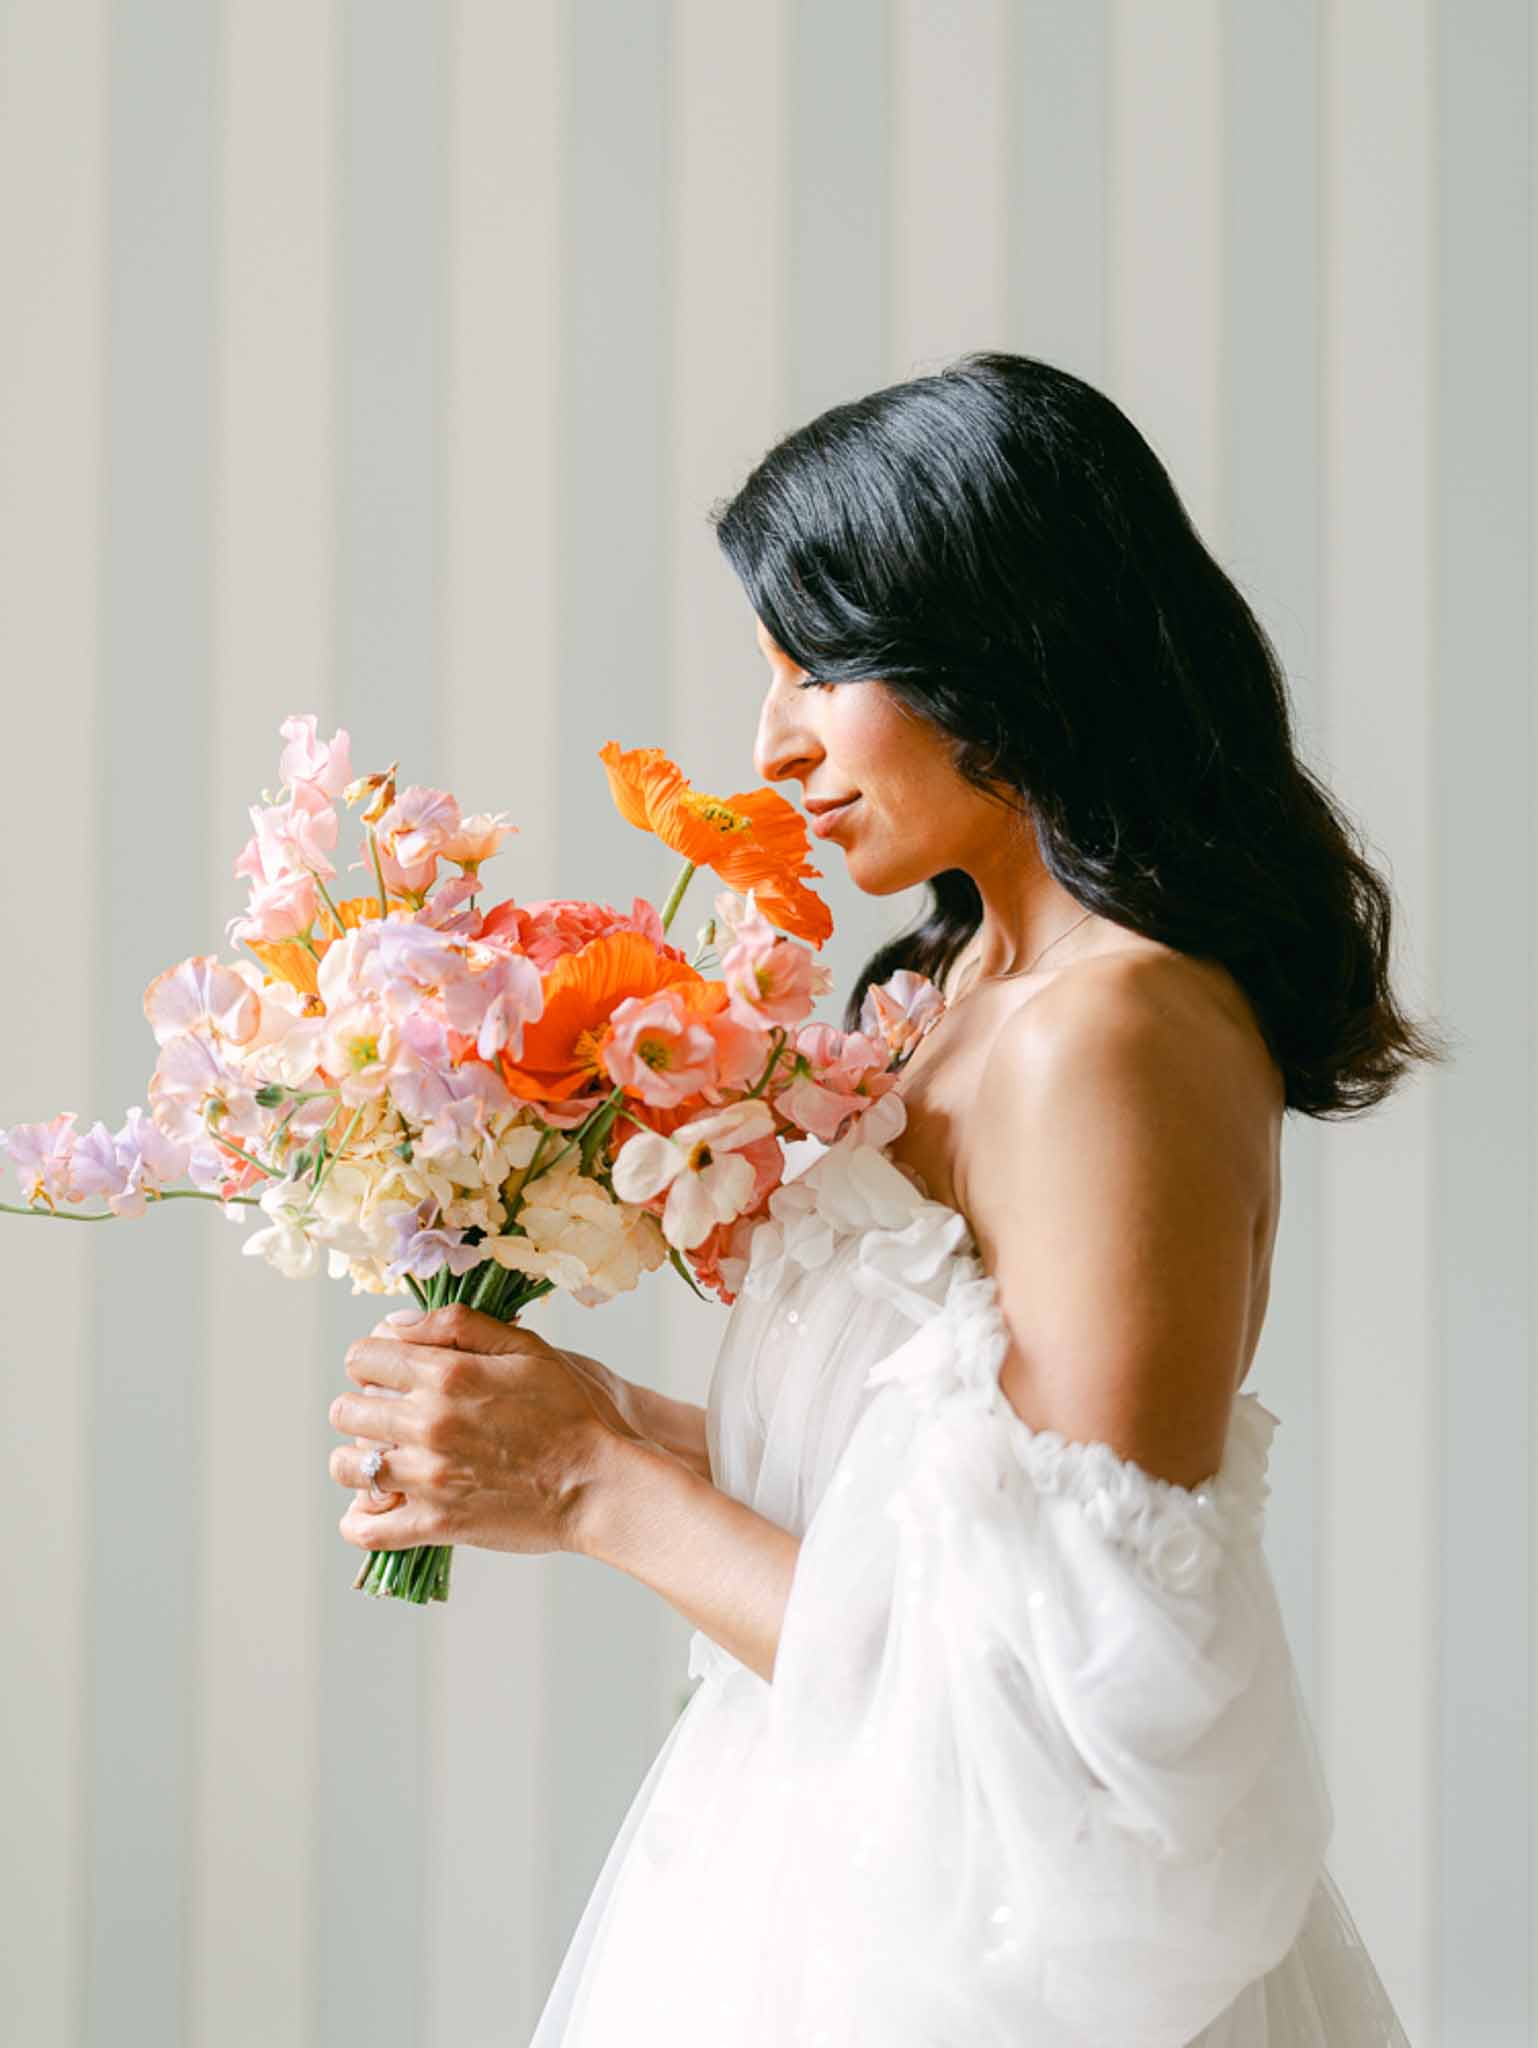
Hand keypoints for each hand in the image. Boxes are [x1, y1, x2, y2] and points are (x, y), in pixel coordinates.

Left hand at [327, 1302, 615, 1558]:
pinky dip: (360, 1520)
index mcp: (447, 1374)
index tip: (390, 1372)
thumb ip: (458, 1324)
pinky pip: (366, 1529)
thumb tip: (395, 1323)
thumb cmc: (570, 1411)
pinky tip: (378, 1506)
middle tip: (391, 1415)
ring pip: (346, 1466)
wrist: (599, 1482)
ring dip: (358, 1459)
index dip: (372, 1361)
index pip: (362, 1357)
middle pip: (345, 1409)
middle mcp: (428, 1423)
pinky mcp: (435, 1524)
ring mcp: (428, 1477)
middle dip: (362, 1406)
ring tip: (383, 1459)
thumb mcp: (526, 1348)